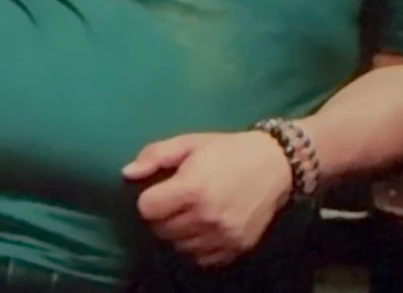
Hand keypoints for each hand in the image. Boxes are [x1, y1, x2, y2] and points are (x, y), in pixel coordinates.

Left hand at [124, 131, 293, 267]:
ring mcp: (223, 236)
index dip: (148, 200)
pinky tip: (203, 229)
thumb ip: (154, 156)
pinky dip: (197, 247)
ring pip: (179, 246)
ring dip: (177, 233)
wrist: (276, 164)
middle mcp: (207, 216)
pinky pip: (202, 259)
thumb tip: (126, 174)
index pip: (147, 209)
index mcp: (192, 188)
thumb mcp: (189, 143)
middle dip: (161, 216)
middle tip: (174, 203)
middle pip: (161, 229)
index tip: (159, 192)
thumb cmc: (227, 150)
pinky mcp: (237, 248)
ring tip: (189, 215)